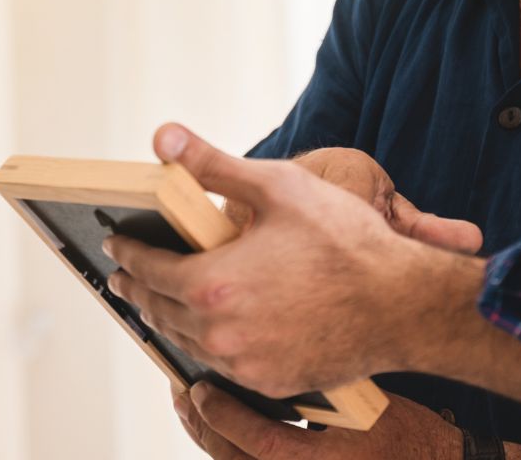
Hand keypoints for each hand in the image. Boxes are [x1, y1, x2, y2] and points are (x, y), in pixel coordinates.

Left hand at [106, 124, 467, 395]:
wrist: (403, 305)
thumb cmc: (346, 242)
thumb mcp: (278, 187)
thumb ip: (212, 165)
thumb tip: (164, 138)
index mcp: (212, 284)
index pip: (147, 269)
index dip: (127, 254)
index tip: (117, 245)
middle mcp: (220, 333)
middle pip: (160, 310)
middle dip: (138, 289)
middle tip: (127, 277)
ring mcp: (244, 364)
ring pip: (188, 343)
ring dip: (170, 318)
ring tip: (164, 301)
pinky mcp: (270, 383)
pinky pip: (223, 366)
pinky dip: (208, 344)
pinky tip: (213, 330)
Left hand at [174, 384, 461, 459]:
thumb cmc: (408, 434)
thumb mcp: (362, 401)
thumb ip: (312, 385)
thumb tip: (261, 353)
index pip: (258, 442)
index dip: (222, 414)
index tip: (201, 388)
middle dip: (204, 427)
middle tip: (185, 395)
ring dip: (212, 438)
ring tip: (195, 409)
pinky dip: (232, 448)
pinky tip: (224, 428)